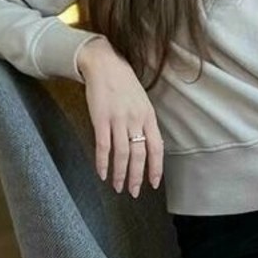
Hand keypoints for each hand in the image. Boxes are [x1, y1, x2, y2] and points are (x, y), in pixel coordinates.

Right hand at [77, 37, 162, 195]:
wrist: (104, 64)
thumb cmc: (124, 83)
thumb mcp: (142, 102)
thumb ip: (144, 123)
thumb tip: (147, 145)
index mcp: (148, 116)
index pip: (156, 148)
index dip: (155, 168)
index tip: (153, 184)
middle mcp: (136, 120)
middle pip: (139, 155)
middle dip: (136, 177)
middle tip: (133, 192)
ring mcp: (118, 120)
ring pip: (122, 154)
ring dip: (120, 174)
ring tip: (118, 187)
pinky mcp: (100, 119)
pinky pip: (103, 146)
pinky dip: (103, 162)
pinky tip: (102, 174)